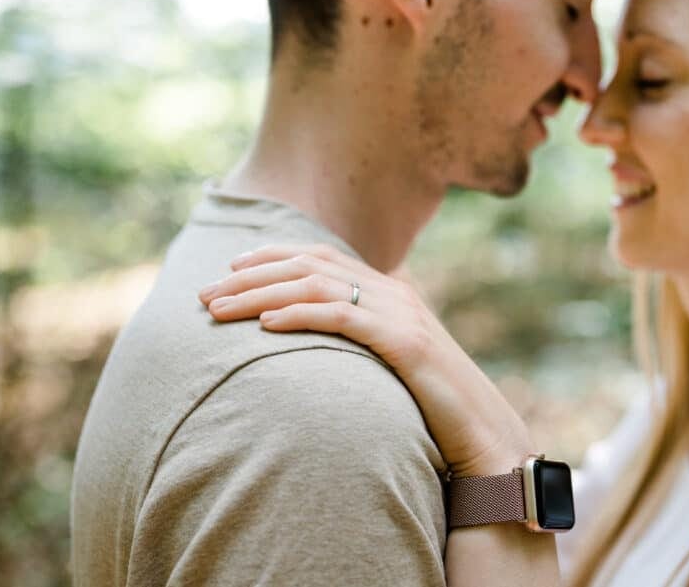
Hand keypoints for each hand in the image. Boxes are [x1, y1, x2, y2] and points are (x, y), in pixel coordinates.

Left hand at [198, 243, 534, 477]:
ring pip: (317, 285)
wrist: (483, 432)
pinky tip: (267, 325)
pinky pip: (342, 317)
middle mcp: (394, 292)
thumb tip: (320, 340)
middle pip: (309, 265)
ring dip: (261, 294)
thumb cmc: (432, 405)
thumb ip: (362, 339)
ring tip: (219, 310)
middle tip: (206, 294)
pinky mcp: (404, 342)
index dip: (272, 256)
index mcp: (389, 291)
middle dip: (251, 276)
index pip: (320, 256)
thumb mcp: (392, 363)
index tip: (230, 266)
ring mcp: (400, 314)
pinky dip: (300, 315)